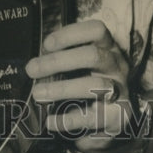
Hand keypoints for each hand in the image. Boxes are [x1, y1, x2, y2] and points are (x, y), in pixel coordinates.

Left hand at [26, 19, 133, 152]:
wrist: (111, 120)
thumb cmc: (88, 83)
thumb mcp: (80, 66)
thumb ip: (61, 60)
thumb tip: (33, 63)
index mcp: (108, 48)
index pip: (97, 30)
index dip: (71, 34)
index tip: (46, 44)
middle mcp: (117, 66)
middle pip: (93, 55)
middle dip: (58, 61)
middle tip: (32, 69)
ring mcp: (121, 91)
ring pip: (96, 85)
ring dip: (62, 88)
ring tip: (38, 94)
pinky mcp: (118, 117)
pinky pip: (94, 117)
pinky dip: (69, 120)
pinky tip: (50, 121)